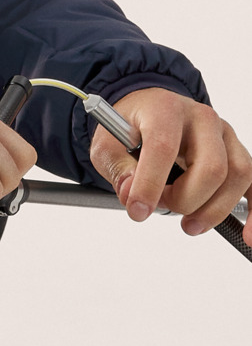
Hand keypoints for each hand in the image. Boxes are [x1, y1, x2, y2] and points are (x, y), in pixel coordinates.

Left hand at [89, 88, 251, 240]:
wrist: (150, 109)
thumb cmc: (132, 126)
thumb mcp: (108, 143)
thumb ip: (117, 168)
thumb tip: (131, 194)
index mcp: (166, 110)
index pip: (163, 147)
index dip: (150, 184)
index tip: (138, 210)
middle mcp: (201, 119)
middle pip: (211, 167)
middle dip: (185, 199)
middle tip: (162, 207)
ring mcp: (225, 136)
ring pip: (237, 176)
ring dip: (213, 210)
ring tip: (188, 224)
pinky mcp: (236, 153)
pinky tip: (248, 235)